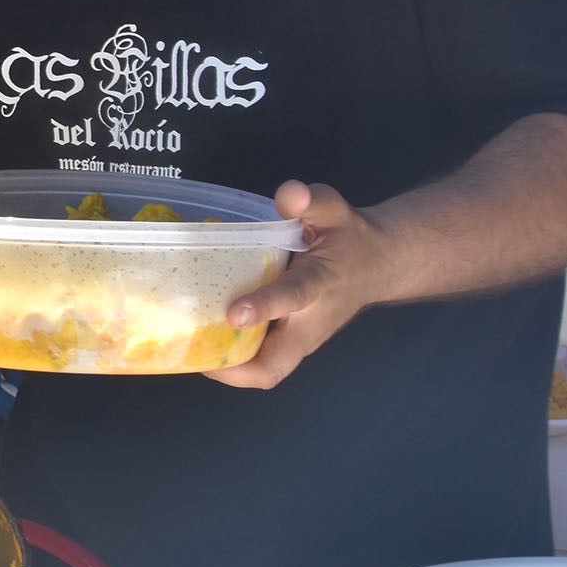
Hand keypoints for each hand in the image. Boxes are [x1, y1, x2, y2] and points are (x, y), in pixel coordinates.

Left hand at [206, 181, 394, 388]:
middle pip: (275, 366)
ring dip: (229, 369)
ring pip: (266, 371)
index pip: (293, 298)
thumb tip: (289, 194)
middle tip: (195, 354)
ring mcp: (301, 340)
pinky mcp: (292, 344)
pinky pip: (262, 362)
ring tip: (188, 350)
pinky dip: (234, 360)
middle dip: (235, 369)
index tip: (234, 313)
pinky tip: (202, 340)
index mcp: (320, 285)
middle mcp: (309, 323)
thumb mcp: (335, 210)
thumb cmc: (350, 238)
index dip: (264, 306)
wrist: (378, 265)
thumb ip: (312, 201)